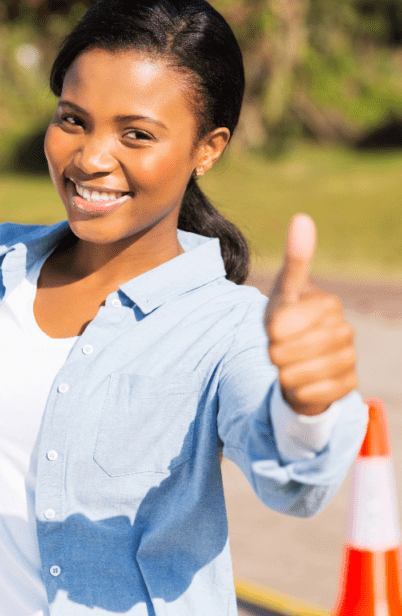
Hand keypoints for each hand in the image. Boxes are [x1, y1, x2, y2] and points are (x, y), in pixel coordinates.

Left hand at [263, 214, 357, 415]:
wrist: (298, 360)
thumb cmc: (287, 321)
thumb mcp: (283, 292)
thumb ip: (295, 259)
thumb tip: (302, 218)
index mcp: (328, 304)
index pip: (280, 325)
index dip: (270, 330)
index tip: (276, 327)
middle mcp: (344, 330)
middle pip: (283, 351)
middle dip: (273, 352)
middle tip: (281, 347)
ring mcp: (348, 359)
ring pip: (294, 374)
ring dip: (282, 372)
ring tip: (289, 363)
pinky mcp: (346, 387)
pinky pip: (307, 394)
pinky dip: (296, 391)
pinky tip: (302, 382)